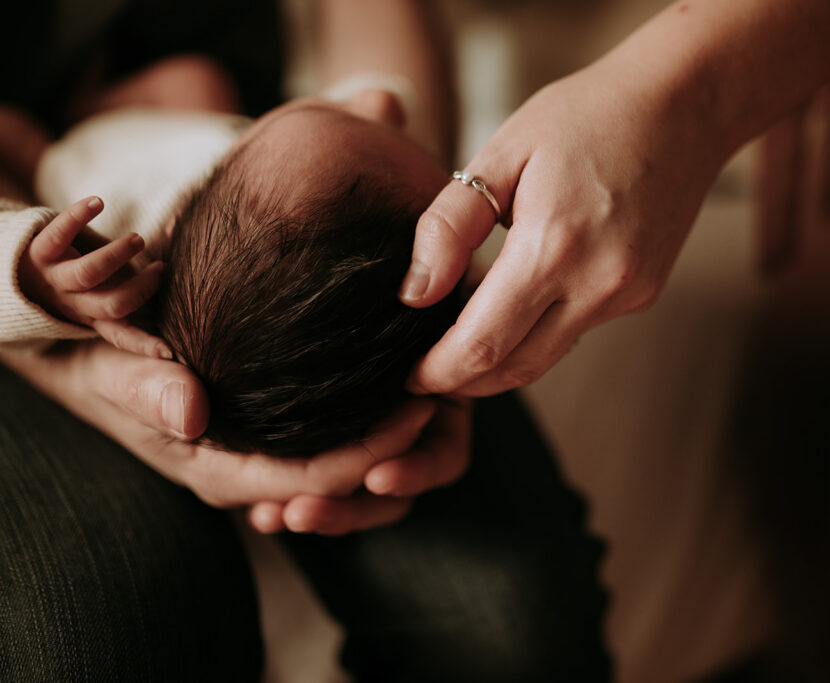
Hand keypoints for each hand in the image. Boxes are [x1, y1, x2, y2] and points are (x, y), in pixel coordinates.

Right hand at [0, 340, 470, 534]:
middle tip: (444, 403)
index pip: (316, 475)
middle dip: (399, 459)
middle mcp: (255, 473)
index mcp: (224, 471)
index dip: (375, 446)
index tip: (422, 402)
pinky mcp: (275, 437)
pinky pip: (335, 449)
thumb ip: (150, 390)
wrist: (92, 362)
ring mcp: (268, 458)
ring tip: (434, 401)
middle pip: (346, 488)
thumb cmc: (106, 368)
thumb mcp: (116, 373)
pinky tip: (402, 397)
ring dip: (394, 449)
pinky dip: (371, 434)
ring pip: (350, 476)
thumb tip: (191, 410)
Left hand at [17, 196, 169, 358]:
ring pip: (87, 273)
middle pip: (112, 304)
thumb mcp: (91, 297)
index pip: (121, 336)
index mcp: (90, 317)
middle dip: (142, 288)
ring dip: (116, 256)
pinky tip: (99, 202)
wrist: (7, 272)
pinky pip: (58, 234)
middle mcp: (72, 302)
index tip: (171, 354)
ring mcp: (54, 278)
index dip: (144, 344)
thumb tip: (169, 276)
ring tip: (137, 240)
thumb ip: (127, 290)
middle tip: (160, 268)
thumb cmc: (65, 285)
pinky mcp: (38, 251)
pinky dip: (78, 215)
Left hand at [399, 55, 726, 396]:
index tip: (409, 374)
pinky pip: (576, 330)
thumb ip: (450, 226)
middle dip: (462, 380)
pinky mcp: (642, 295)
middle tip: (424, 370)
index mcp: (552, 246)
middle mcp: (597, 284)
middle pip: (514, 369)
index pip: (482, 344)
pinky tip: (517, 303)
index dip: (438, 372)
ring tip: (461, 337)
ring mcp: (626, 295)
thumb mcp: (501, 154)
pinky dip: (537, 331)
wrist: (680, 105)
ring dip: (499, 361)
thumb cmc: (585, 117)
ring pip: (546, 358)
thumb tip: (415, 294)